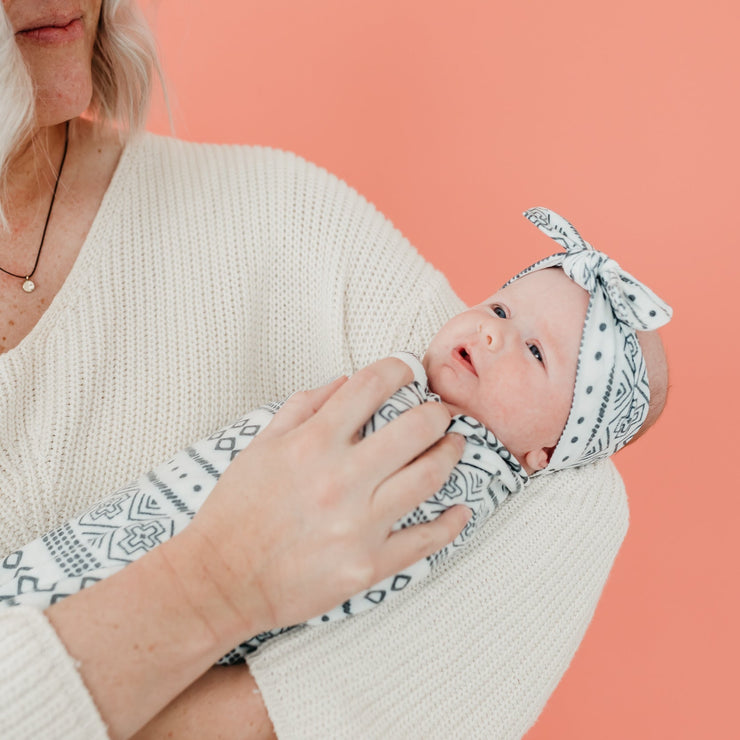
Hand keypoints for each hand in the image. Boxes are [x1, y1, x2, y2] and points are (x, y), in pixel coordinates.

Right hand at [162, 357, 468, 646]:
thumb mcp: (259, 447)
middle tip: (442, 413)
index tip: (408, 371)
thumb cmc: (236, 511)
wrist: (221, 581)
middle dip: (438, 413)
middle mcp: (341, 478)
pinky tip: (461, 510)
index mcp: (312, 443)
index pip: (370, 386)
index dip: (398, 369)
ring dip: (450, 455)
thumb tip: (345, 381)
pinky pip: (425, 539)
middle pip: (415, 428)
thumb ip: (302, 408)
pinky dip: (451, 523)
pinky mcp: (369, 565)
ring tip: (454, 446)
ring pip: (429, 477)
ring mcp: (359, 524)